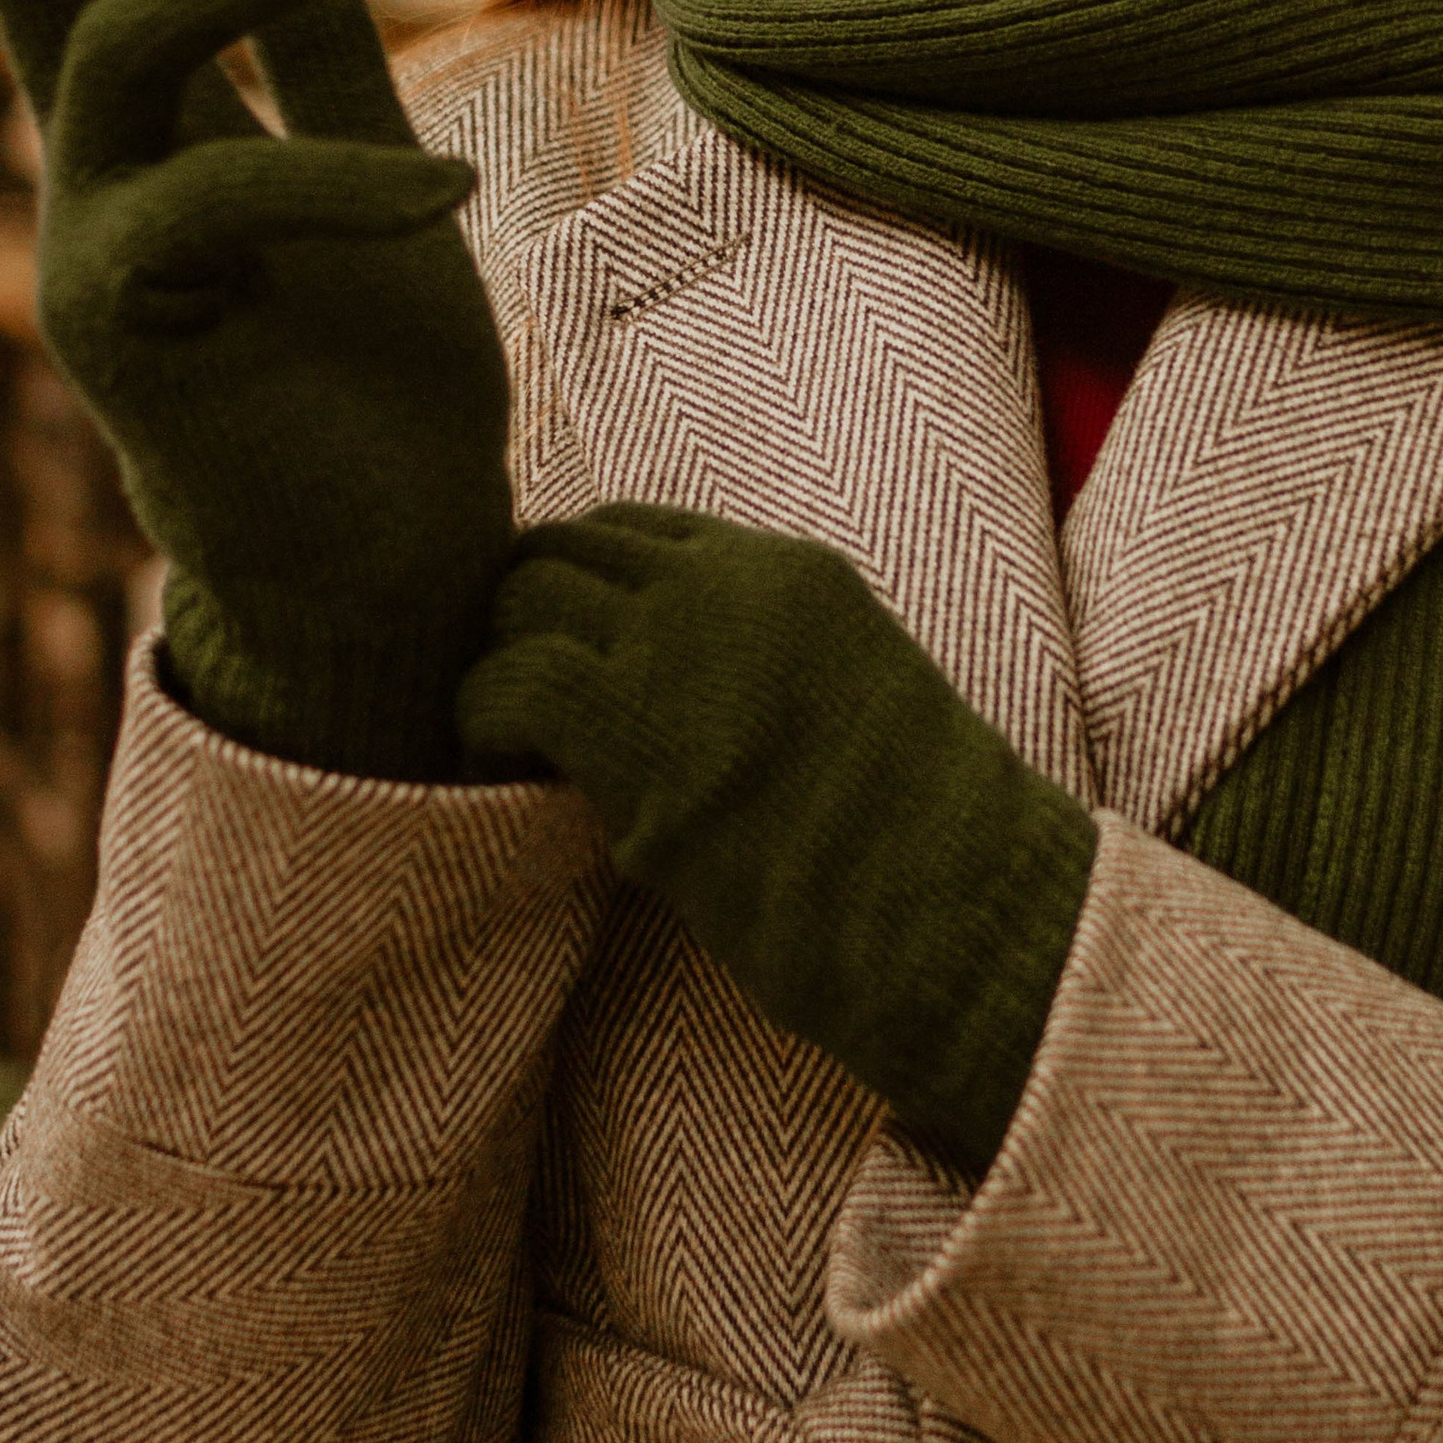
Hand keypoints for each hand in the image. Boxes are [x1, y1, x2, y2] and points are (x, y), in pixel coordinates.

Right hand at [0, 0, 511, 779]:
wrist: (393, 569)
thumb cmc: (382, 390)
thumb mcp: (378, 178)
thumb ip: (324, 54)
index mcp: (156, 133)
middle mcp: (100, 175)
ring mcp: (95, 249)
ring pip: (101, 54)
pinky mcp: (127, 333)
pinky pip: (219, 205)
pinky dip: (336, 178)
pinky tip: (447, 186)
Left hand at [459, 507, 1094, 1169]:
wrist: (962, 911)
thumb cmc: (919, 844)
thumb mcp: (854, 700)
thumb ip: (764, 665)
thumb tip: (663, 687)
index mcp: (792, 573)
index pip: (636, 531)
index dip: (579, 589)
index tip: (561, 651)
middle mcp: (732, 587)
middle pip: (565, 549)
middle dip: (520, 614)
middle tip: (513, 698)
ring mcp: (684, 648)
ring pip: (524, 599)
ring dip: (494, 663)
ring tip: (504, 740)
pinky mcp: (640, 732)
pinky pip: (509, 681)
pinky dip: (480, 718)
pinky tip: (496, 768)